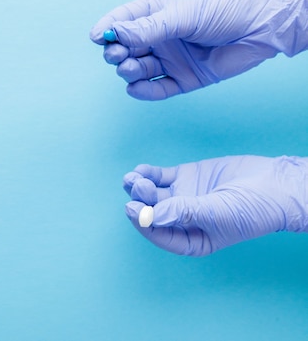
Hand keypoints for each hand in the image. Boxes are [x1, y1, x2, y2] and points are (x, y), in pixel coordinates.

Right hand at [90, 0, 307, 99]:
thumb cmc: (226, 7)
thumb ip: (149, 28)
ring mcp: (173, 59)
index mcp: (159, 12)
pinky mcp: (185, 79)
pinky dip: (145, 91)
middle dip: (117, 52)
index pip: (125, 20)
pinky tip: (135, 88)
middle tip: (116, 55)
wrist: (263, 25)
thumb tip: (116, 34)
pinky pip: (159, 90)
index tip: (97, 37)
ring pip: (139, 69)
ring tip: (129, 68)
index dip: (109, 28)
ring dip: (128, 71)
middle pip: (128, 48)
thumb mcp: (183, 13)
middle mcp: (162, 37)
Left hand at [123, 155, 307, 255]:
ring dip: (140, 186)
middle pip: (153, 212)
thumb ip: (186, 212)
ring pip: (153, 194)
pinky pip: (161, 177)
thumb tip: (154, 214)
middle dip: (141, 201)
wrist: (276, 183)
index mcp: (192, 238)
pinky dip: (149, 173)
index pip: (161, 235)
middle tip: (137, 188)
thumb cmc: (253, 209)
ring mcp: (183, 197)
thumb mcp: (219, 214)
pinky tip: (141, 170)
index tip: (132, 210)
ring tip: (133, 178)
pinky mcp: (186, 177)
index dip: (144, 223)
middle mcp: (183, 219)